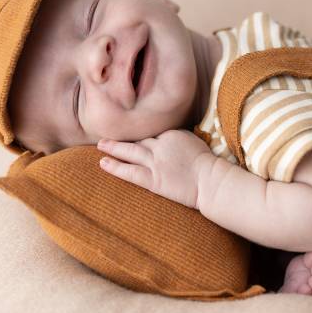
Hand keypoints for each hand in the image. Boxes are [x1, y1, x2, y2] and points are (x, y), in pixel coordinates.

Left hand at [96, 129, 214, 208]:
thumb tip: (171, 138)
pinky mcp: (153, 179)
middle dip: (122, 136)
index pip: (151, 132)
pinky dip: (115, 167)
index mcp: (172, 133)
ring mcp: (155, 162)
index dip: (142, 135)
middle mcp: (160, 145)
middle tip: (107, 133)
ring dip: (113, 147)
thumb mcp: (195, 141)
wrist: (211, 180)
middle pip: (137, 139)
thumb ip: (179, 138)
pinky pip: (129, 172)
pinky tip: (103, 163)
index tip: (133, 134)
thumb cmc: (209, 163)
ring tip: (100, 145)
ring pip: (129, 151)